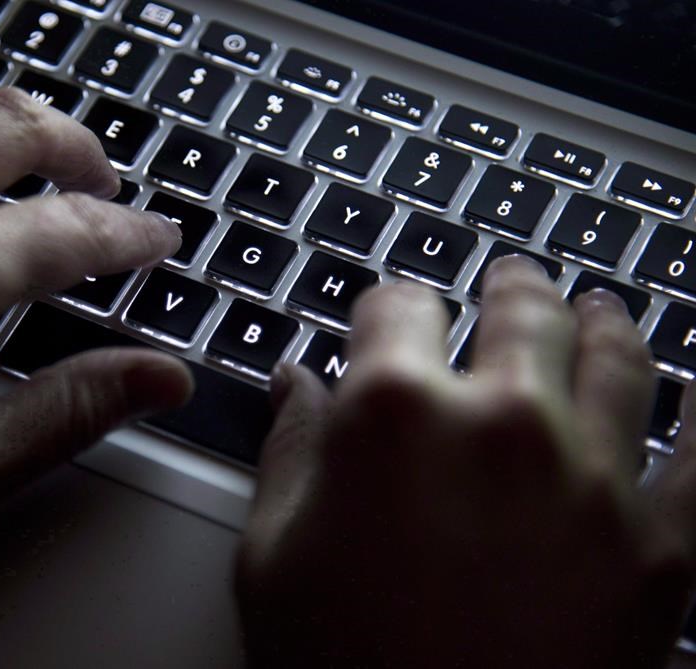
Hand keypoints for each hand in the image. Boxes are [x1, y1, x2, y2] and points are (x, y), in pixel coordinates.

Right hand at [237, 257, 694, 667]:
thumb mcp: (271, 557)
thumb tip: (295, 384)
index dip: (388, 306)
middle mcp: (501, 423)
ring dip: (606, 321)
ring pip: (618, 356)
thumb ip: (287, 452)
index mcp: (393, 415)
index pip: (396, 307)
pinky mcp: (661, 548)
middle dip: (509, 286)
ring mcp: (592, 479)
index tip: (390, 315)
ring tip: (602, 308)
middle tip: (512, 278)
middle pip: (519, 310)